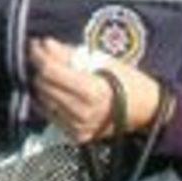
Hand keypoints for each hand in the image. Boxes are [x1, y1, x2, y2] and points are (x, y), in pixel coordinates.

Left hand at [29, 37, 161, 142]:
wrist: (146, 110)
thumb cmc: (126, 80)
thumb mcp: (101, 60)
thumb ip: (69, 54)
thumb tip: (44, 44)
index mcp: (92, 91)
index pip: (50, 71)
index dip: (38, 55)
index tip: (35, 45)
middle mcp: (84, 112)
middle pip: (44, 85)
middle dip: (40, 69)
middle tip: (43, 57)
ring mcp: (80, 127)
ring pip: (44, 100)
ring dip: (43, 85)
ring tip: (52, 74)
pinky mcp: (77, 136)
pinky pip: (51, 115)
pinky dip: (49, 101)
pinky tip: (58, 92)